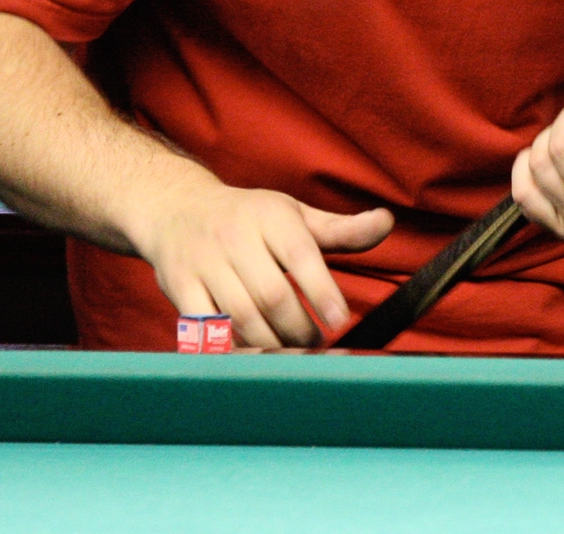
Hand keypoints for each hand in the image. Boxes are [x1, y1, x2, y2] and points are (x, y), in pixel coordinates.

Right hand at [129, 177, 391, 348]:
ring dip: (270, 342)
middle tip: (317, 344)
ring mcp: (203, 262)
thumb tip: (386, 222)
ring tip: (292, 352)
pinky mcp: (178, 286)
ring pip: (240, 315)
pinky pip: (204, 326)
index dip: (321, 290)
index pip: (300, 253)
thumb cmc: (249, 218)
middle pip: (270, 293)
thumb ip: (340, 229)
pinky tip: (252, 354)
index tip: (340, 319)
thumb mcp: (294, 215)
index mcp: (270, 215)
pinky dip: (230, 345)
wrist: (177, 209)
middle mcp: (233, 235)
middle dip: (298, 327)